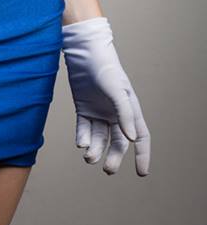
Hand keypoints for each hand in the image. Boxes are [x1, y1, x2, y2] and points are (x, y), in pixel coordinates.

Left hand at [62, 16, 150, 175]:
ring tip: (89, 157)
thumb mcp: (116, 90)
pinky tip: (81, 143)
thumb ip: (124, 114)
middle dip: (114, 157)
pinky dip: (83, 138)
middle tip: (107, 169)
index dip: (142, 155)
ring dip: (95, 149)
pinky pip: (84, 129)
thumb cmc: (105, 66)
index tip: (141, 173)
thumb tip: (131, 139)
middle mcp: (115, 113)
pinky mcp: (83, 108)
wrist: (83, 51)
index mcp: (129, 109)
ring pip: (99, 138)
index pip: (140, 136)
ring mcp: (99, 111)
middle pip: (118, 142)